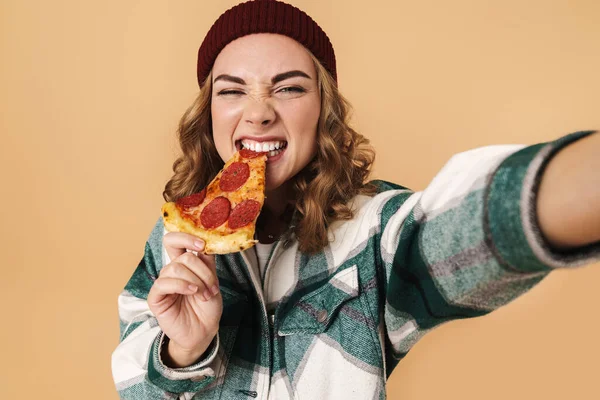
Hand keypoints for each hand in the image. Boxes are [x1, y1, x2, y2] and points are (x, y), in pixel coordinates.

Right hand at [147, 232, 221, 365]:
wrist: (204, 331)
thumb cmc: (207, 307)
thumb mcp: (212, 281)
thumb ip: (207, 263)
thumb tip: (206, 243)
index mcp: (184, 265)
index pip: (176, 241)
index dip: (186, 238)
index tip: (202, 245)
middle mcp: (172, 272)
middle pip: (183, 257)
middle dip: (202, 271)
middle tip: (212, 287)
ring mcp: (163, 284)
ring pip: (176, 268)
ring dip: (196, 280)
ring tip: (204, 294)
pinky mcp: (156, 298)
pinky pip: (164, 283)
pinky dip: (181, 285)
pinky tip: (192, 291)